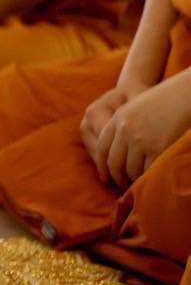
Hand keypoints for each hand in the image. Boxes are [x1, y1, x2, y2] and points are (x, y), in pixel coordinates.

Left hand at [90, 75, 190, 189]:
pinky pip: (148, 171)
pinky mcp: (158, 148)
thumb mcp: (136, 107)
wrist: (185, 94)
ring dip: (134, 181)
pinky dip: (149, 180)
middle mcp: (125, 130)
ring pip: (131, 170)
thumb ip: (124, 125)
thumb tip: (121, 151)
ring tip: (140, 187)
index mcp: (118, 118)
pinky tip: (153, 182)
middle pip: (114, 162)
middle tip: (124, 189)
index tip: (106, 178)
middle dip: (118, 178)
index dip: (102, 166)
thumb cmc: (165, 100)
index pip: (102, 148)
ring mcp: (141, 140)